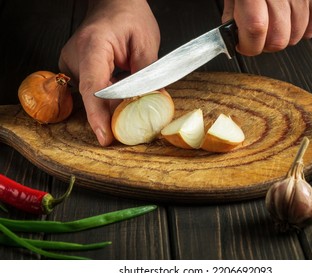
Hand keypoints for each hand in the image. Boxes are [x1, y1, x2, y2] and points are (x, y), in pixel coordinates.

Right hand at [59, 0, 159, 145]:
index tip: (105, 137)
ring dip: (111, 107)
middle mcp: (76, 56)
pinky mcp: (77, 68)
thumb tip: (154, 101)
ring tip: (130, 114)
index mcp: (94, 46)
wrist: (114, 3)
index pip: (93, 87)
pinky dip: (108, 99)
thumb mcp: (146, 42)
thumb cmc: (129, 15)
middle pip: (91, 97)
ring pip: (92, 96)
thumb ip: (148, 74)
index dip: (98, 115)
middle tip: (129, 133)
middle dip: (110, 117)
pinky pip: (92, 90)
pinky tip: (122, 102)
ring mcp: (73, 63)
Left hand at [222, 0, 311, 54]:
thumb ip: (233, 12)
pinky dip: (304, 28)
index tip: (244, 45)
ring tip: (278, 21)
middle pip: (278, 40)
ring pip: (296, 36)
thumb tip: (234, 35)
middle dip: (267, 45)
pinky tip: (293, 18)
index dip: (248, 45)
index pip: (255, 29)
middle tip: (261, 35)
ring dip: (285, 35)